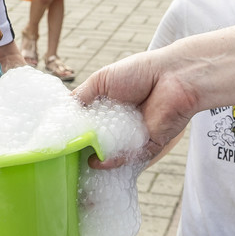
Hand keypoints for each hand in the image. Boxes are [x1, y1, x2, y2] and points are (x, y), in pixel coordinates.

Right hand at [75, 50, 201, 167]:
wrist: (174, 76)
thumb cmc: (139, 72)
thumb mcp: (101, 80)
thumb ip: (82, 97)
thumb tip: (63, 112)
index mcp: (110, 107)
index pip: (89, 124)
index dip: (75, 132)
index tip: (60, 139)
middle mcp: (121, 123)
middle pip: (99, 142)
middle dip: (84, 149)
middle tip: (66, 156)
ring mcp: (135, 136)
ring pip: (113, 153)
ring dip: (97, 159)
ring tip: (78, 163)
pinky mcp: (149, 145)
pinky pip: (130, 157)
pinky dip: (114, 161)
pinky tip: (99, 162)